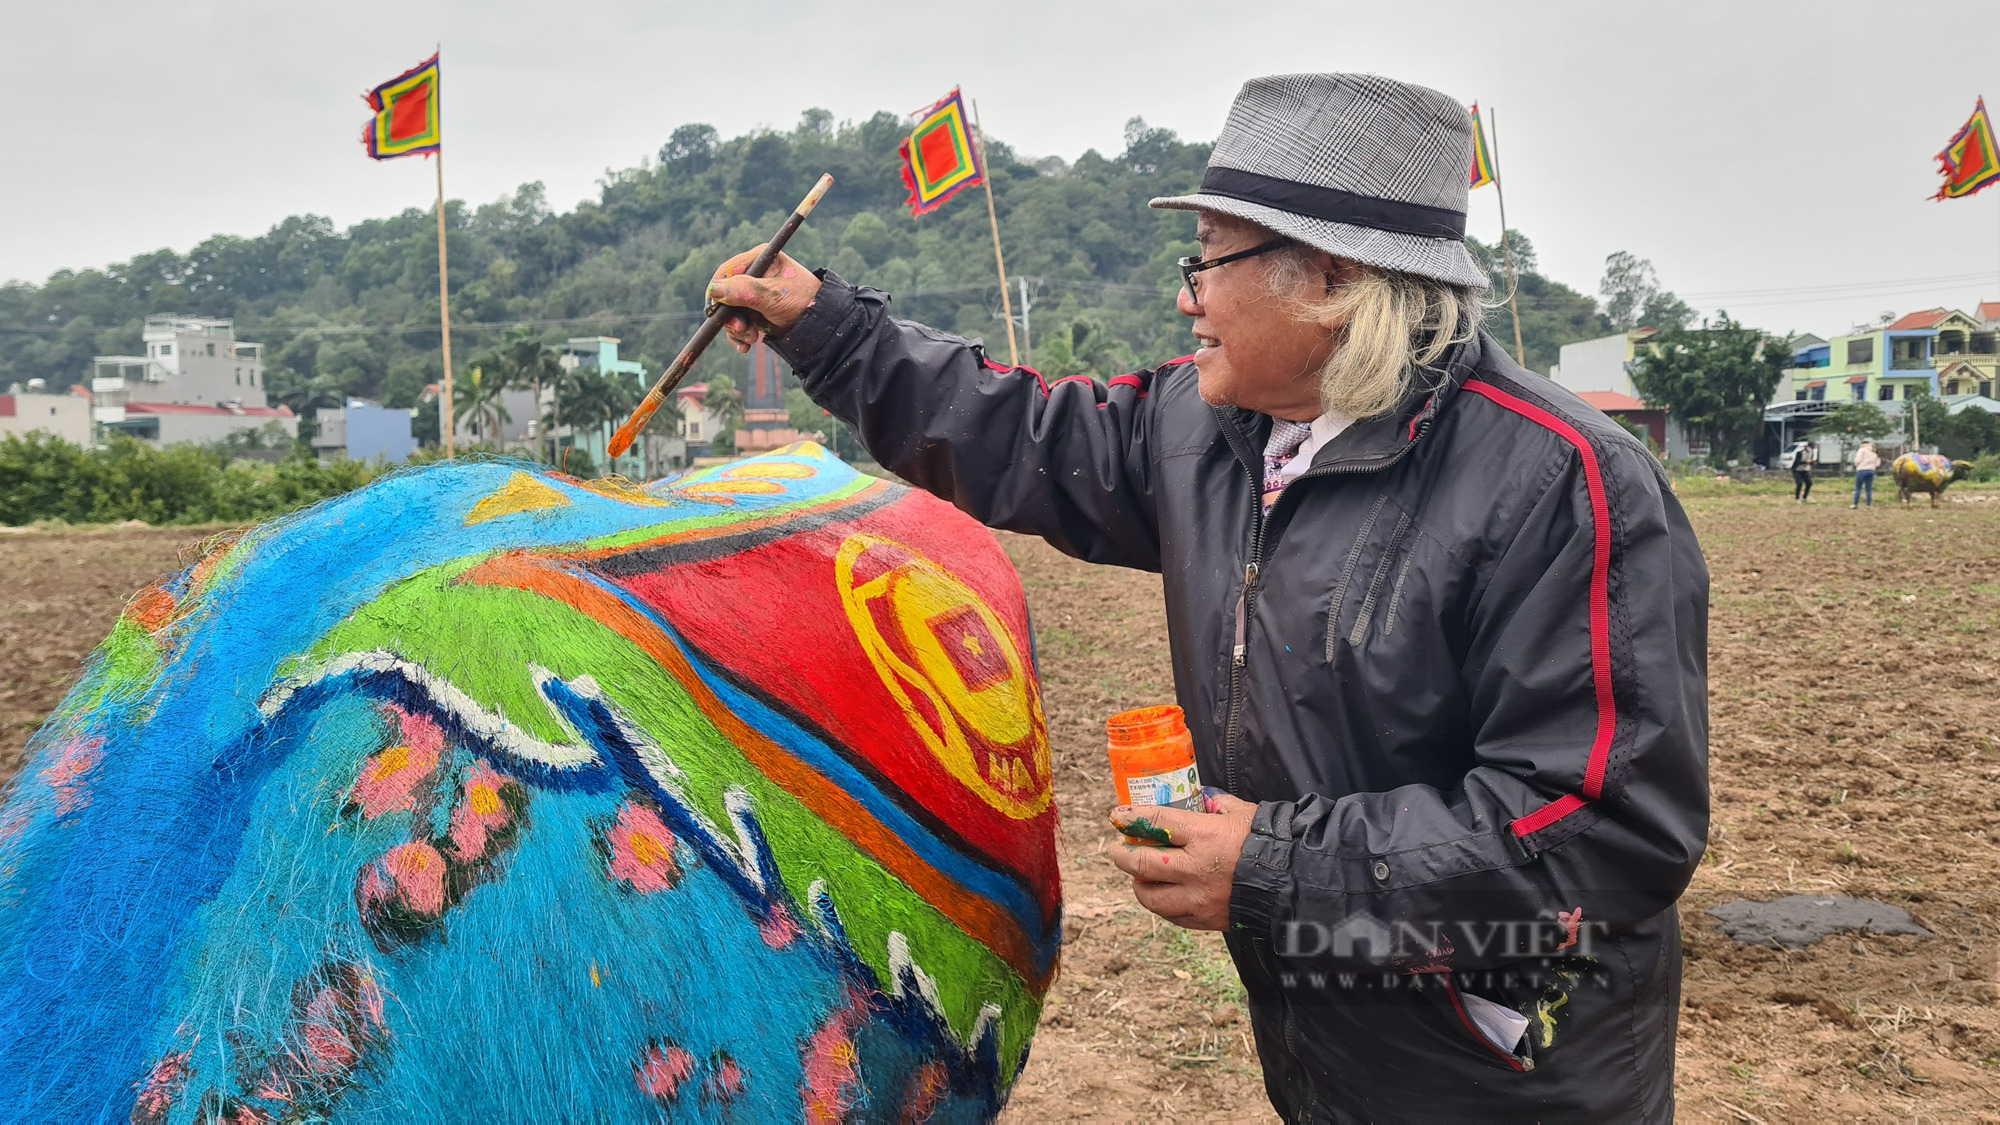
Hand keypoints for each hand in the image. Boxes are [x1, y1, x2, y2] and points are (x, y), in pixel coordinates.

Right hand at [706, 246, 821, 352]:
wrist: (821, 327)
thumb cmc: (804, 303)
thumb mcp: (773, 296)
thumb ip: (744, 292)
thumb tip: (714, 290)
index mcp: (761, 259)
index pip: (727, 271)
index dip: (718, 291)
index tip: (716, 311)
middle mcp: (755, 274)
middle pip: (726, 293)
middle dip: (730, 315)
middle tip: (741, 330)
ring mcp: (754, 295)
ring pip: (730, 312)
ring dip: (736, 329)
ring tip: (752, 339)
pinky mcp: (756, 312)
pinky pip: (737, 324)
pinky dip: (740, 336)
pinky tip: (747, 345)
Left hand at [1106, 793, 1256, 931]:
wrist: (1294, 884)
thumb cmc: (1270, 843)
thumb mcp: (1243, 813)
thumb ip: (1217, 805)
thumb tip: (1201, 797)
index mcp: (1204, 836)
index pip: (1156, 822)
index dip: (1132, 818)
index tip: (1119, 817)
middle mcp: (1195, 868)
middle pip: (1141, 864)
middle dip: (1123, 856)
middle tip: (1119, 850)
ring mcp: (1198, 898)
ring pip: (1150, 896)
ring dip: (1139, 884)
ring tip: (1141, 876)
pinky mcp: (1205, 919)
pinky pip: (1170, 915)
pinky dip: (1162, 904)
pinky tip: (1164, 894)